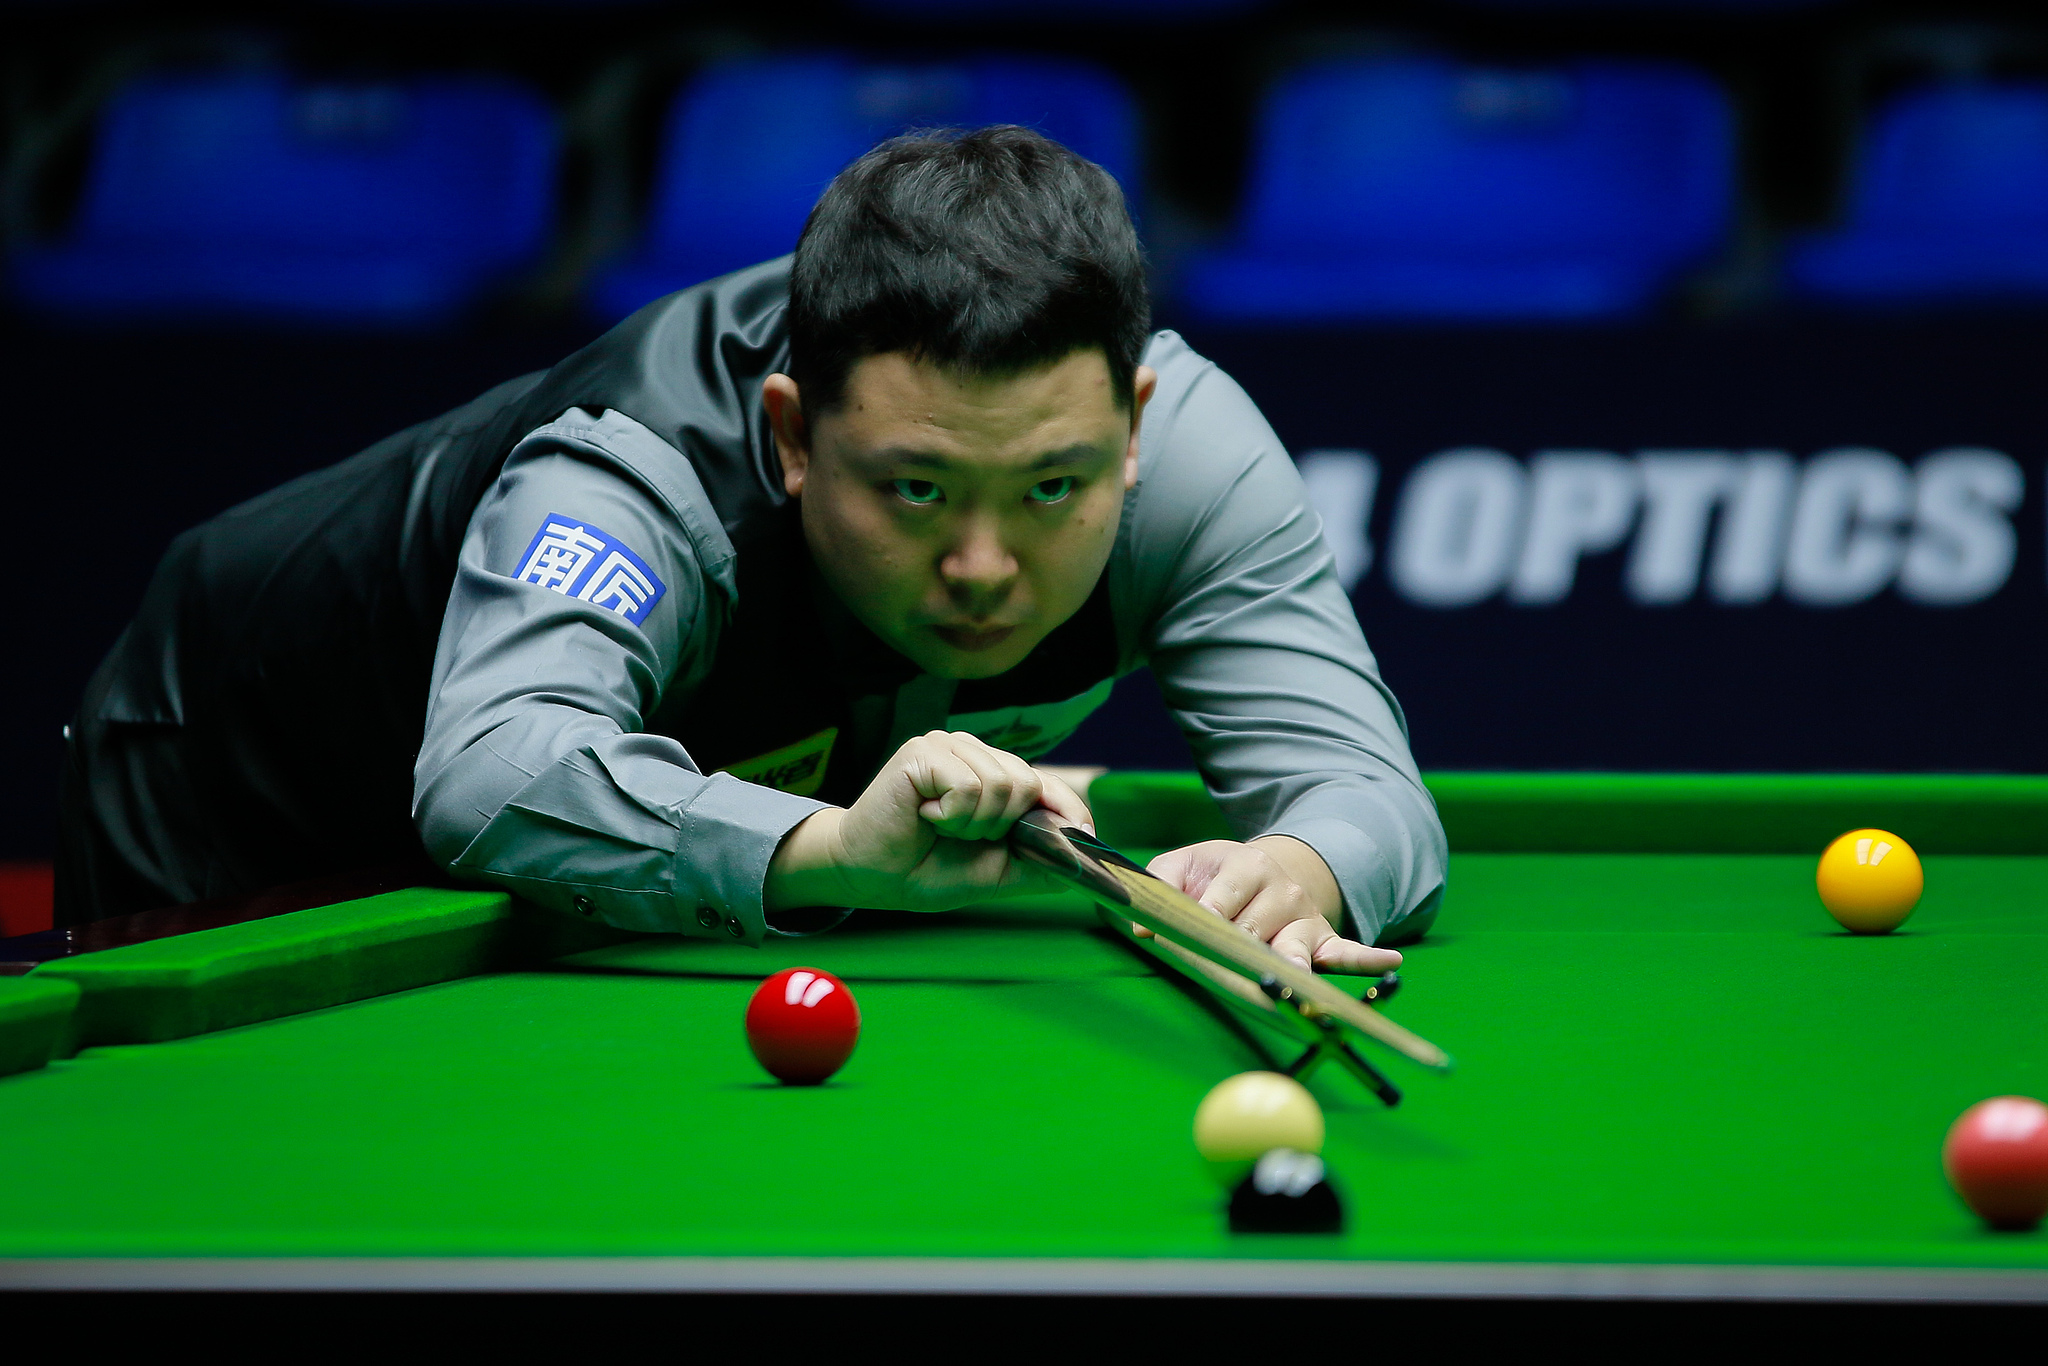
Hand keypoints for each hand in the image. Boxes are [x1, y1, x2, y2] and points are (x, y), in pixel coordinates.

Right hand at [764, 731, 1091, 911]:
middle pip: (1027, 784)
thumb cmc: (929, 869)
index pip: (1047, 783)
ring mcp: (949, 746)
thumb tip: (1087, 848)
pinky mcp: (924, 751)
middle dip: (1000, 827)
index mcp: (995, 773)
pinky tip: (925, 815)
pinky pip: (968, 786)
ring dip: (973, 824)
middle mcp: (974, 751)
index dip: (1069, 811)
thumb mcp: (999, 870)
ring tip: (941, 826)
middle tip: (961, 836)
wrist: (873, 877)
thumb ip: (1041, 858)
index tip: (1085, 838)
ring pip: (1001, 785)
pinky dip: (951, 815)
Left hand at [1140, 838, 1401, 974]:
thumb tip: (1141, 923)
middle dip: (1235, 954)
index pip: (1220, 903)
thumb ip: (1160, 884)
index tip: (1178, 939)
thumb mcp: (1186, 865)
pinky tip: (1392, 963)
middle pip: (1253, 932)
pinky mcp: (1323, 938)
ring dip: (1290, 963)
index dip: (1201, 924)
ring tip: (1288, 975)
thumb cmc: (1217, 875)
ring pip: (1294, 946)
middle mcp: (1279, 889)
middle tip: (1224, 970)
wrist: (1266, 869)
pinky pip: (1347, 951)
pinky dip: (1369, 959)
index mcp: (1242, 866)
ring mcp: (1304, 915)